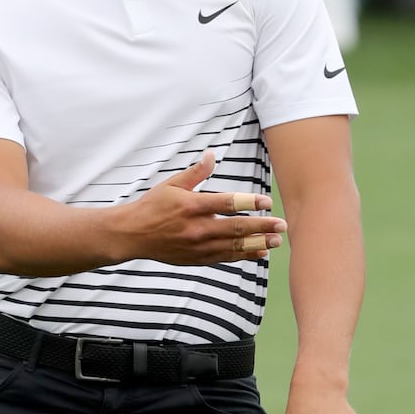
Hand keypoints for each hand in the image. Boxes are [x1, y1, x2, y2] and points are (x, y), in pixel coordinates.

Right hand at [117, 149, 286, 265]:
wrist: (132, 235)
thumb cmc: (152, 206)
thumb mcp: (172, 184)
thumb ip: (195, 172)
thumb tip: (211, 155)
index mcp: (192, 205)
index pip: (227, 203)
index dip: (249, 202)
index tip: (267, 201)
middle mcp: (197, 227)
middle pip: (236, 227)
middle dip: (262, 226)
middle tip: (282, 225)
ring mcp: (197, 246)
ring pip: (234, 246)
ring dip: (258, 243)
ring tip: (276, 241)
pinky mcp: (196, 258)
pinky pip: (225, 257)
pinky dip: (243, 255)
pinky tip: (259, 252)